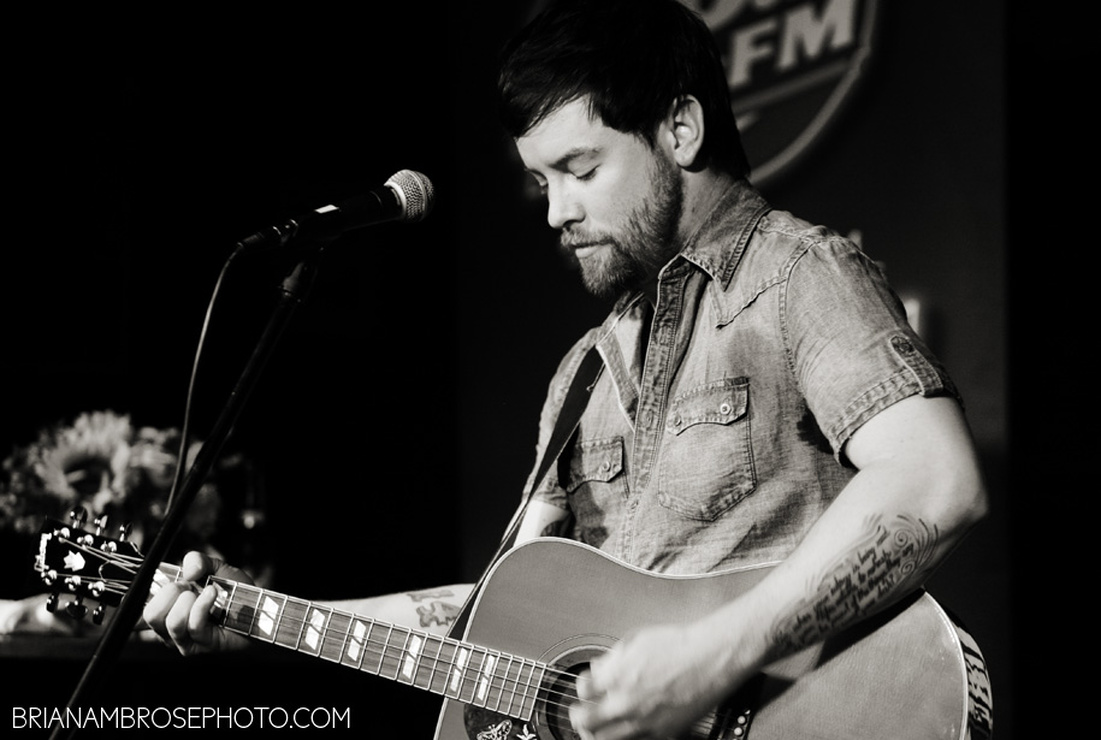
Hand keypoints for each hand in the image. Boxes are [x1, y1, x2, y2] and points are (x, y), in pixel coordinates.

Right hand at [142, 551, 252, 655]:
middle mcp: (169, 627)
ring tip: (208, 591)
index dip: (131, 600)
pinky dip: (203, 604)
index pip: (134, 610)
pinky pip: (191, 624)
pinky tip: (214, 595)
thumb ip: (197, 561)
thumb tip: (187, 570)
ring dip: (189, 600)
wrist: (259, 609)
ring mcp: (183, 639)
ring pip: (170, 622)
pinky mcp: (199, 645)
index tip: (150, 584)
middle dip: (170, 593)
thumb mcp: (215, 568)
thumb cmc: (235, 592)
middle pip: (150, 614)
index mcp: (166, 607)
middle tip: (189, 586)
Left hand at [568, 621, 745, 739]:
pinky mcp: (665, 733)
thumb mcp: (636, 640)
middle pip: (586, 721)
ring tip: (596, 729)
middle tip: (579, 714)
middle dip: (579, 717)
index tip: (586, 687)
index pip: (582, 690)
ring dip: (597, 733)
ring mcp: (645, 721)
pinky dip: (626, 738)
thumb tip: (599, 668)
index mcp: (617, 676)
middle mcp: (627, 702)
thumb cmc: (679, 644)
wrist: (711, 657)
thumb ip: (612, 658)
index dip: (581, 688)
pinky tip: (626, 731)